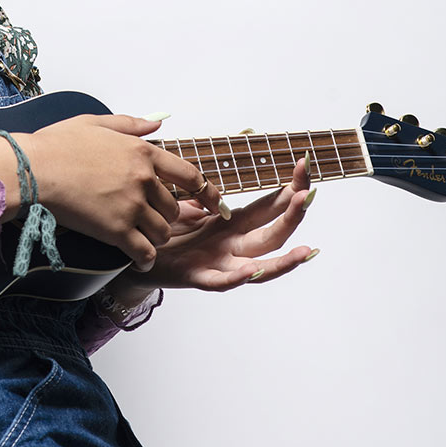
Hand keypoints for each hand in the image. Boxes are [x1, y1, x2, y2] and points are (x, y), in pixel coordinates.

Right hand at [0, 114, 210, 271]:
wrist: (32, 169)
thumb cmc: (58, 145)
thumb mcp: (97, 123)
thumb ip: (131, 124)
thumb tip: (157, 123)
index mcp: (144, 153)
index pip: (189, 175)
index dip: (205, 191)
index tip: (212, 201)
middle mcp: (144, 179)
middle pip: (173, 208)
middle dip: (167, 216)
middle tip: (154, 221)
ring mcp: (131, 206)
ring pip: (162, 231)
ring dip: (157, 237)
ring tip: (145, 239)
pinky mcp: (116, 230)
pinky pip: (144, 251)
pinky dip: (146, 259)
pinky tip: (143, 262)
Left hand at [140, 153, 318, 290]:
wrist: (137, 258)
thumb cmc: (164, 234)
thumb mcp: (189, 207)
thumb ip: (207, 196)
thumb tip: (222, 180)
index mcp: (233, 224)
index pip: (270, 205)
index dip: (289, 188)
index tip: (304, 166)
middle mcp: (233, 245)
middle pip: (273, 233)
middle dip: (293, 216)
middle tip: (308, 196)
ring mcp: (218, 263)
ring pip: (259, 264)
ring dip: (283, 260)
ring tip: (304, 252)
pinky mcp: (196, 277)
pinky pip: (219, 281)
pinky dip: (236, 278)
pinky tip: (250, 271)